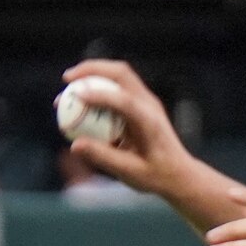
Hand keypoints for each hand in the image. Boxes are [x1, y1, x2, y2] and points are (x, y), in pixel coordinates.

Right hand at [57, 58, 190, 195]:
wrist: (179, 173)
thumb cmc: (156, 176)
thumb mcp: (129, 172)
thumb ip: (103, 157)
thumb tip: (74, 145)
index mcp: (149, 122)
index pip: (124, 101)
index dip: (100, 95)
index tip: (76, 96)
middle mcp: (149, 104)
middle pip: (120, 73)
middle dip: (92, 70)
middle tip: (67, 78)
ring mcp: (146, 100)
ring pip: (119, 74)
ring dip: (93, 73)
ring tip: (69, 84)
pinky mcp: (140, 102)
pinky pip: (117, 86)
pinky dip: (98, 85)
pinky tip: (80, 96)